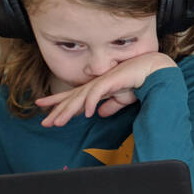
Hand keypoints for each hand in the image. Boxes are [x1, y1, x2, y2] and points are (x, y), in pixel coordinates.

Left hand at [35, 52, 175, 126]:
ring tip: (57, 123)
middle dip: (57, 111)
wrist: (151, 70)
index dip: (58, 102)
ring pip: (79, 99)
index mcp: (96, 89)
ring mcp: (100, 83)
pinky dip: (90, 104)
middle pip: (72, 99)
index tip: (42, 107)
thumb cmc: (138, 82)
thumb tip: (101, 115)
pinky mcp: (109, 81)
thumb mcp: (122, 99)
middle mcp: (94, 85)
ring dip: (68, 111)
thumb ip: (111, 106)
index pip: (73, 97)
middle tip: (44, 123)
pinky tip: (86, 114)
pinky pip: (96, 94)